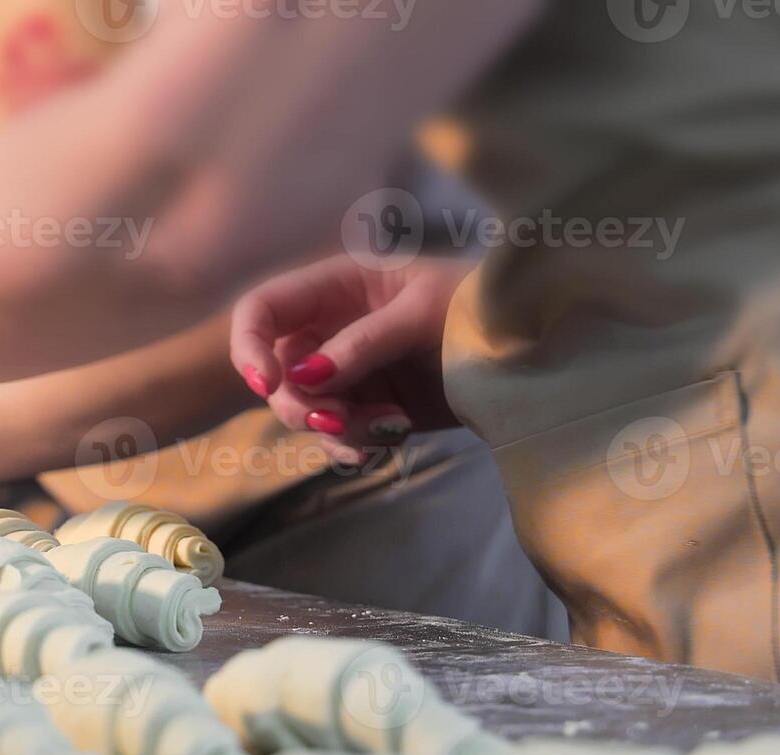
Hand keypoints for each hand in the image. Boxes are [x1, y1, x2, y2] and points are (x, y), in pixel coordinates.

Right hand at [230, 255, 471, 463]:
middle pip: (276, 374)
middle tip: (336, 420)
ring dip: (339, 428)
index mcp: (336, 287)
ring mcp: (350, 373)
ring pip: (309, 412)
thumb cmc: (476, 307)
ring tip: (389, 425)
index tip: (267, 384)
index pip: (263, 311)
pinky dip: (359, 443)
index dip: (249, 345)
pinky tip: (394, 435)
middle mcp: (332, 330)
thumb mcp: (419, 314)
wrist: (530, 351)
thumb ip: (360, 343)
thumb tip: (303, 379)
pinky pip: (341, 435)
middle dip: (300, 404)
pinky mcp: (372, 409)